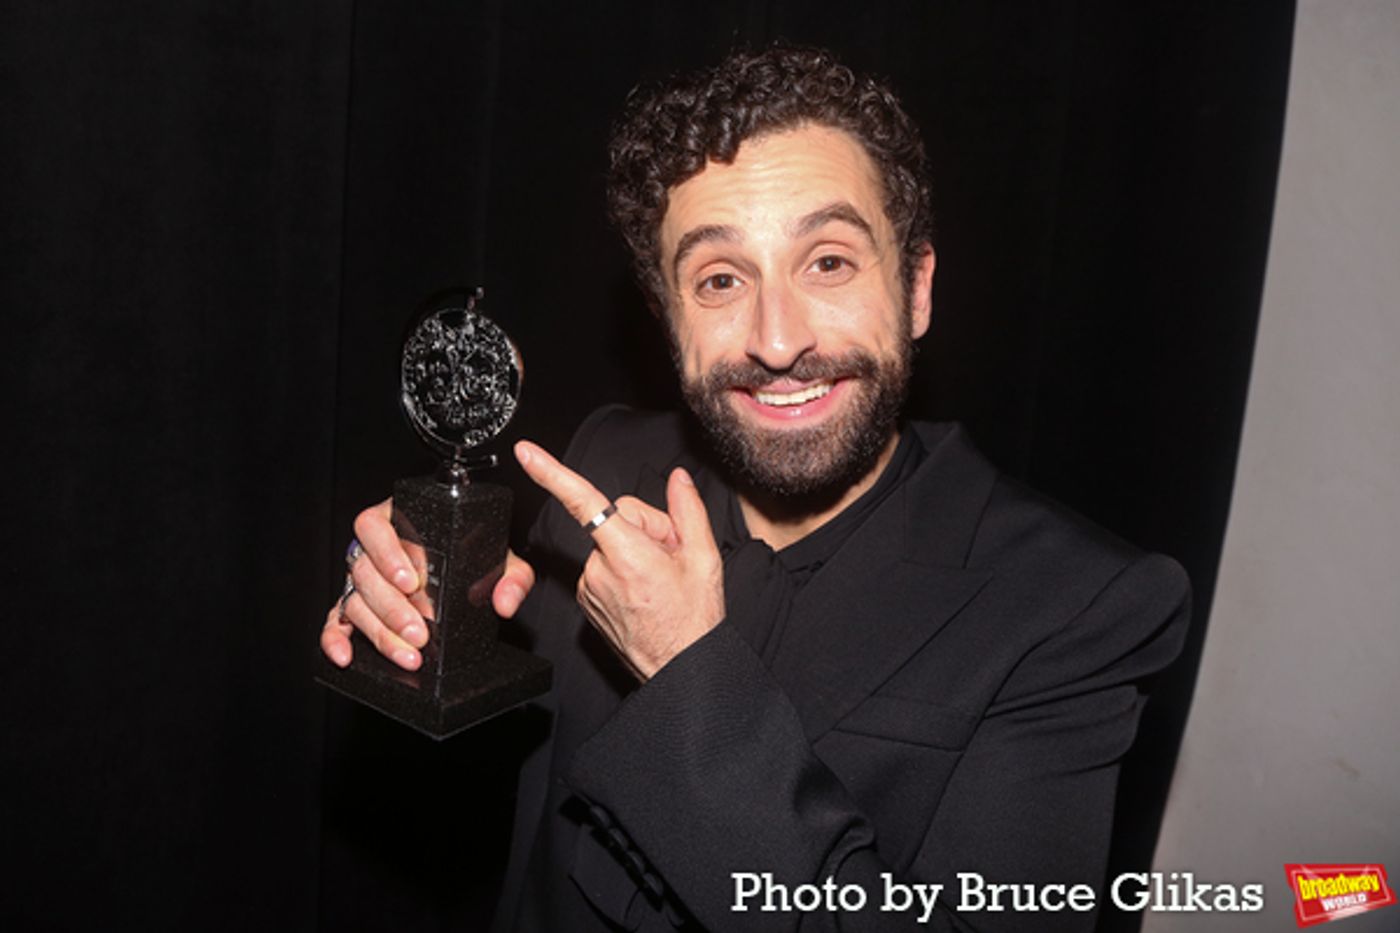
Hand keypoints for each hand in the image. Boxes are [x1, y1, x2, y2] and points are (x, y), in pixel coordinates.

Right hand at [320, 498, 535, 669]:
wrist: (468, 572)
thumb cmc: (474, 554)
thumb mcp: (499, 558)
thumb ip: (511, 575)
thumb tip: (505, 601)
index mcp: (399, 519)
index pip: (376, 527)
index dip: (388, 554)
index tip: (412, 581)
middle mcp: (373, 548)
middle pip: (365, 572)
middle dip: (392, 607)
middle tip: (419, 631)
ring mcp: (361, 578)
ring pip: (355, 601)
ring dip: (379, 630)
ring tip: (408, 652)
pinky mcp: (354, 605)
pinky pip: (335, 620)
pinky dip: (335, 638)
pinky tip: (345, 655)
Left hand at [515, 440, 723, 680]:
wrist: (681, 668)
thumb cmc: (694, 619)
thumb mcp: (704, 558)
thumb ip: (688, 510)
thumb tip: (678, 479)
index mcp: (628, 553)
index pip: (584, 501)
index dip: (551, 473)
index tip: (525, 454)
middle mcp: (601, 569)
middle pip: (617, 518)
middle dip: (646, 528)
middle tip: (672, 556)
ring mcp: (590, 587)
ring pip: (610, 543)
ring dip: (635, 551)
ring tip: (660, 579)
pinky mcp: (588, 600)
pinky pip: (603, 566)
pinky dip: (623, 570)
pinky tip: (645, 589)